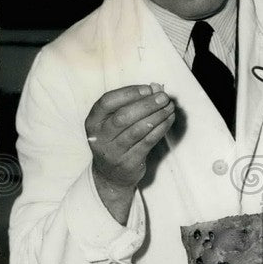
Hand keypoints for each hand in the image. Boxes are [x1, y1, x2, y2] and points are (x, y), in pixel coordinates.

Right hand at [86, 83, 174, 222]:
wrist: (111, 175)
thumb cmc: (116, 140)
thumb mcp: (114, 122)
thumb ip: (132, 104)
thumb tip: (156, 88)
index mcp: (93, 121)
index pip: (107, 101)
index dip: (129, 93)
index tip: (148, 89)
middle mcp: (99, 137)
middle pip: (123, 116)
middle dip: (146, 105)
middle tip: (163, 98)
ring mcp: (113, 151)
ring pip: (137, 130)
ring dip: (156, 116)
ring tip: (169, 107)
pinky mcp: (128, 162)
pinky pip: (147, 142)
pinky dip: (160, 129)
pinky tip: (168, 120)